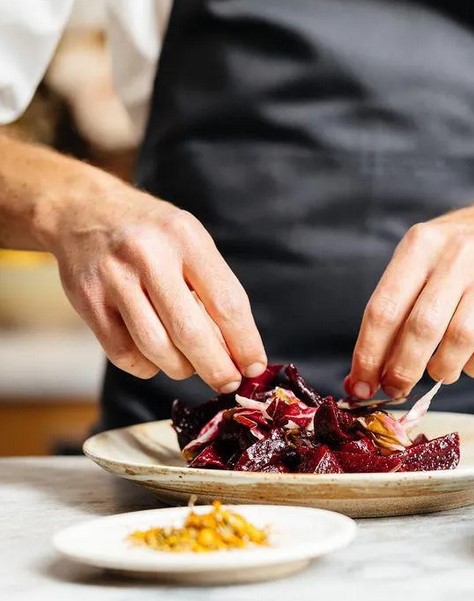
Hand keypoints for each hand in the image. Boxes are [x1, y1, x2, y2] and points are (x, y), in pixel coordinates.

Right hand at [47, 180, 266, 391]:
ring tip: (191, 367)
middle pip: (191, 332)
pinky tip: (156, 359)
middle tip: (229, 382)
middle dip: (216, 368)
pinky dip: (146, 367)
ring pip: (156, 347)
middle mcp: (149, 256)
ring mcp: (114, 279)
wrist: (83, 210)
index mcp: (186, 238)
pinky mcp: (87, 301)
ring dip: (181, 368)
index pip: (226, 303)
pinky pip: (123, 353)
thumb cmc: (152, 234)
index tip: (254, 367)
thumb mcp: (191, 241)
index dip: (244, 343)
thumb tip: (239, 349)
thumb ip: (214, 287)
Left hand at [347, 197, 473, 398]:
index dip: (368, 354)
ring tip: (438, 370)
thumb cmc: (457, 255)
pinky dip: (473, 367)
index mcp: (420, 245)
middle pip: (421, 328)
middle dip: (403, 369)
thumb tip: (370, 370)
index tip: (360, 386)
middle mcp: (456, 257)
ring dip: (442, 369)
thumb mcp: (422, 260)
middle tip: (396, 388)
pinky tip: (467, 360)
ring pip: (459, 341)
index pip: (384, 309)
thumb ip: (396, 308)